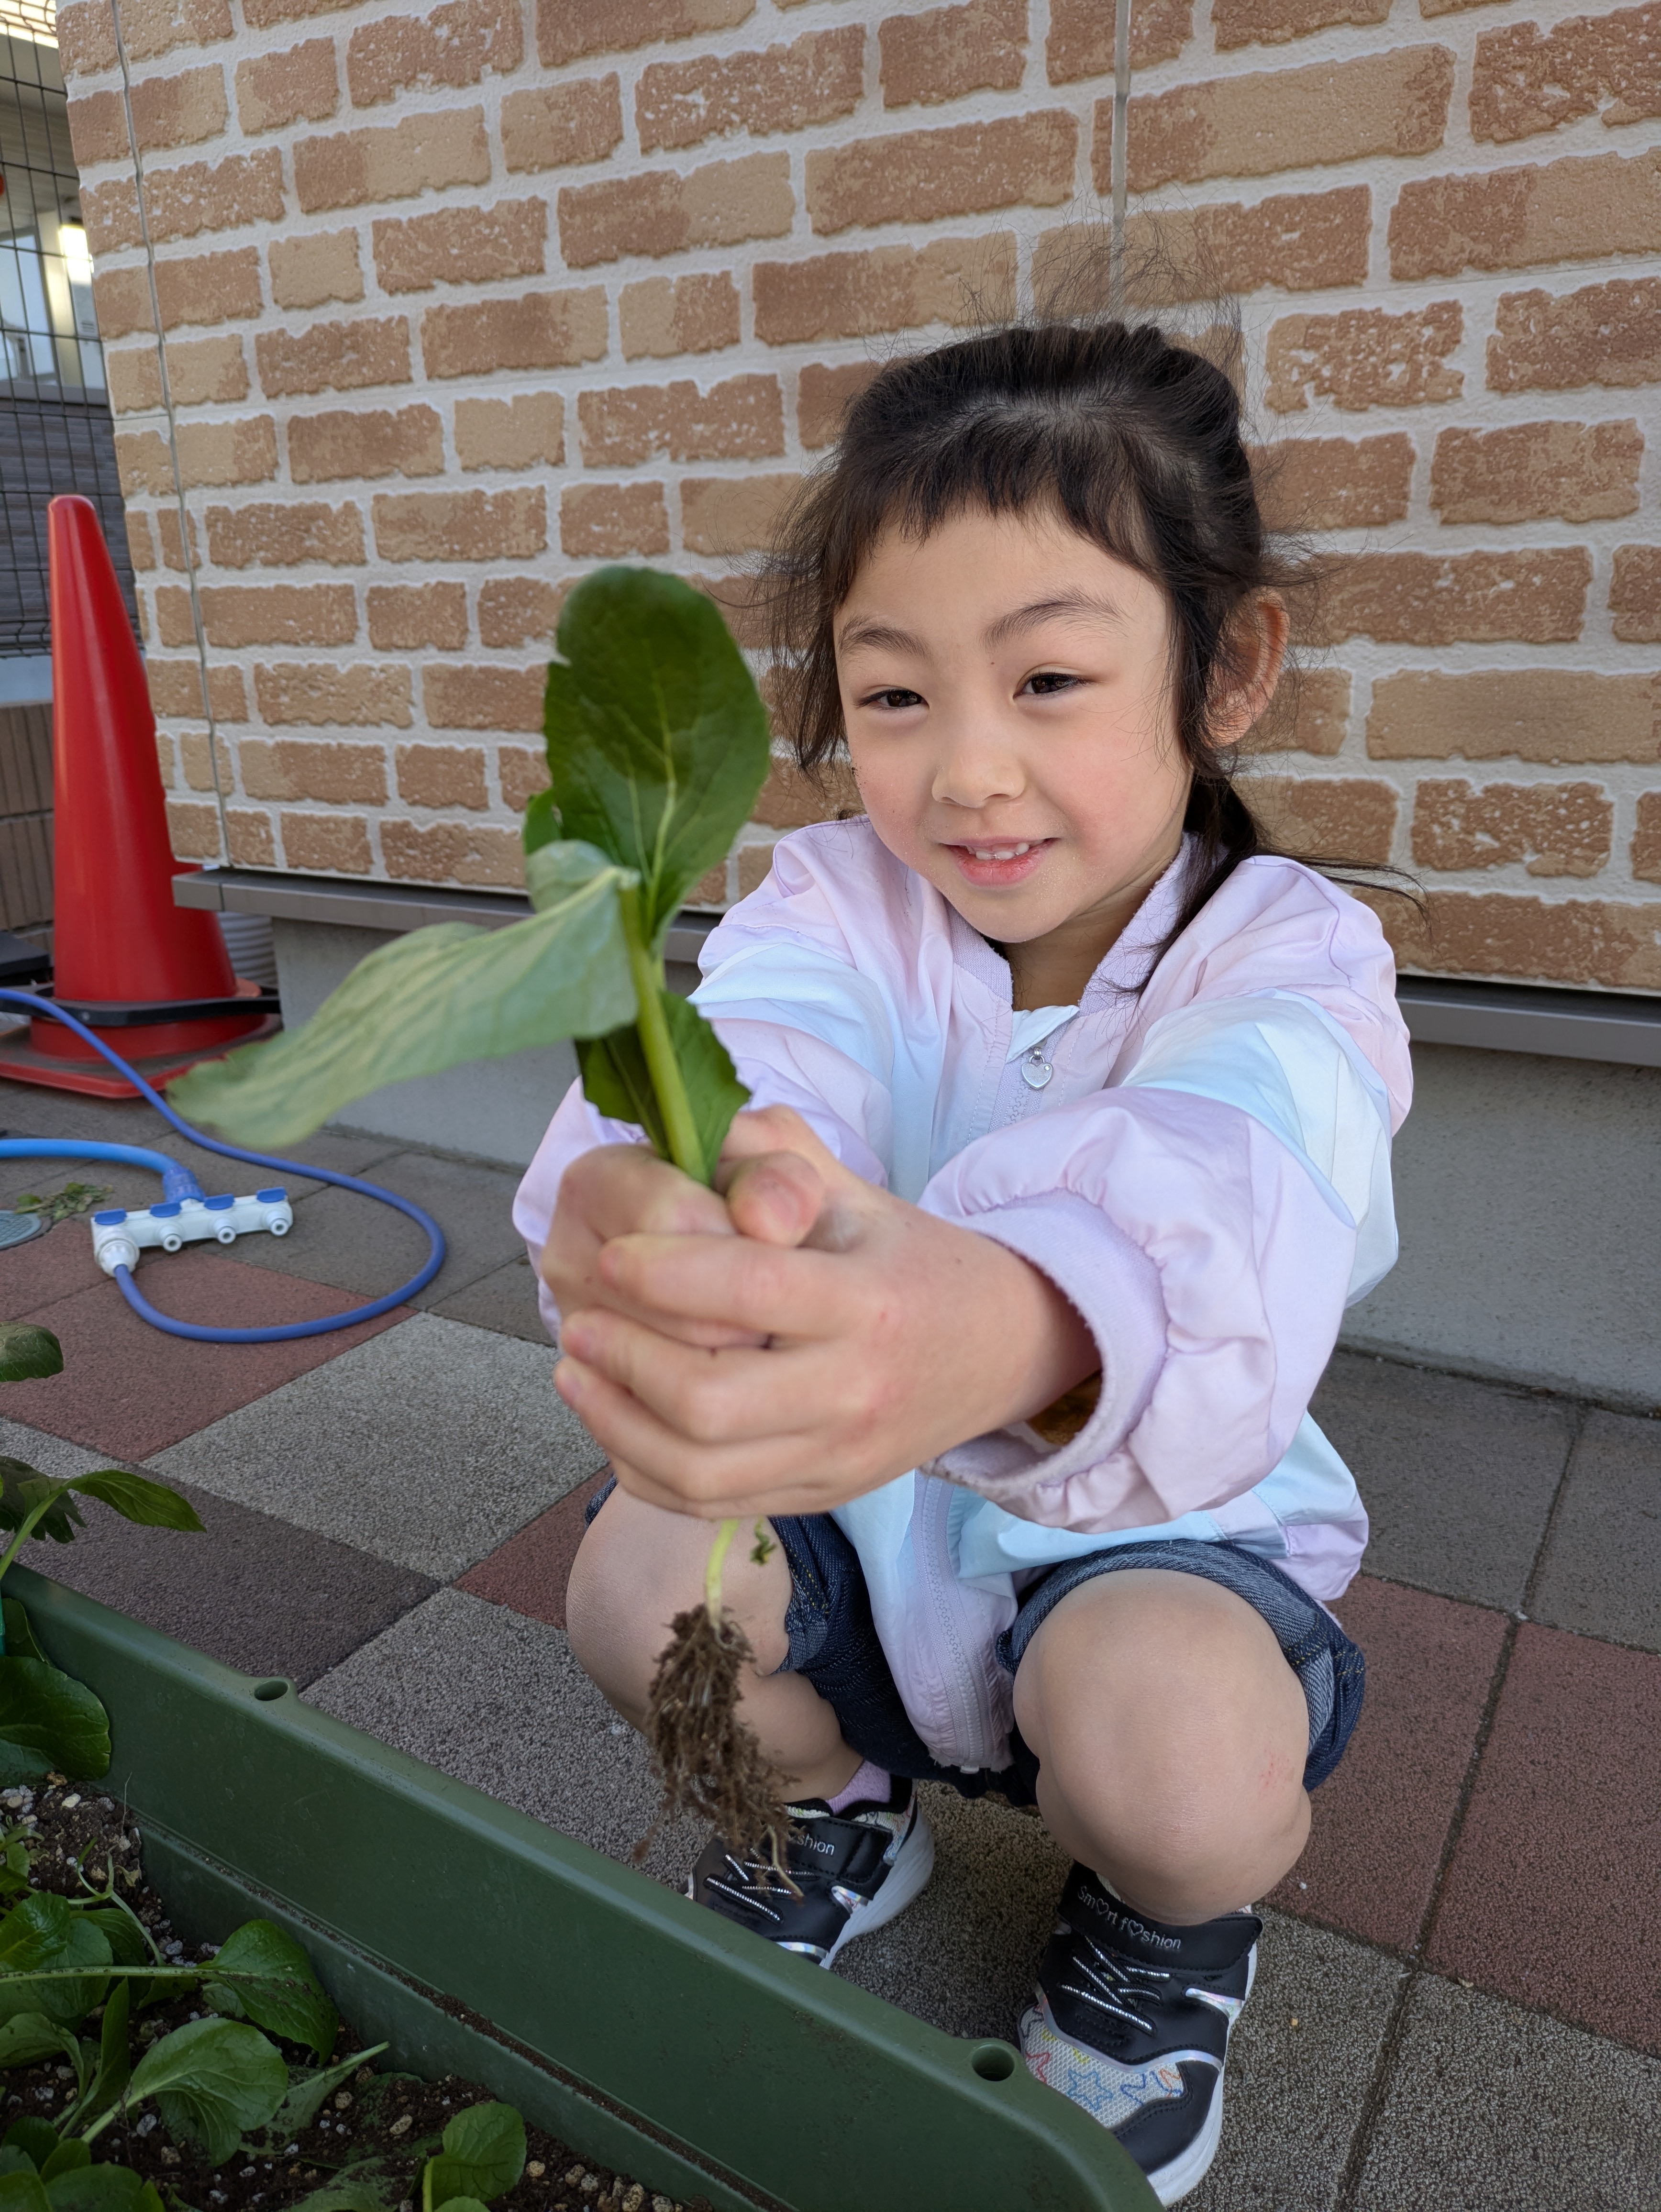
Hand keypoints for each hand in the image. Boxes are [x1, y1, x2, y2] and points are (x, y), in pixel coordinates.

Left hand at [552, 1106, 1095, 1519]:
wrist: (999, 1350)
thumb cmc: (904, 1258)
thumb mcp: (851, 1191)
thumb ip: (770, 1157)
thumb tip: (692, 1148)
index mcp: (867, 1301)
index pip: (749, 1290)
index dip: (663, 1274)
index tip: (611, 1255)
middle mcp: (855, 1391)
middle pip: (711, 1400)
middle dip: (627, 1360)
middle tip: (579, 1320)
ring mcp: (838, 1457)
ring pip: (699, 1472)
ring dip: (617, 1422)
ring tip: (575, 1370)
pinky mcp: (821, 1496)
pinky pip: (710, 1505)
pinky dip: (643, 1468)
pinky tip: (612, 1419)